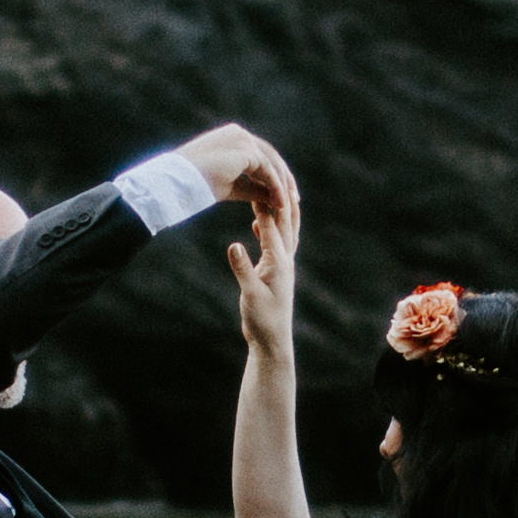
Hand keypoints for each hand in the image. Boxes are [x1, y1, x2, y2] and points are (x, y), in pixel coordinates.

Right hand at [181, 122, 293, 233]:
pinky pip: (267, 170)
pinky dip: (275, 188)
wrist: (175, 182)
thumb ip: (252, 187)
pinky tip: (279, 204)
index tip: (282, 194)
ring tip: (287, 206)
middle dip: (283, 179)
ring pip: (271, 163)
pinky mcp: (244, 149)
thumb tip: (273, 197)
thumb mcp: (230, 186)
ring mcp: (242, 139)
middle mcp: (238, 134)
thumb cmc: (195, 185)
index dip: (274, 175)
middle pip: (271, 156)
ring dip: (281, 186)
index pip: (261, 155)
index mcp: (232, 138)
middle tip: (293, 200)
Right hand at [227, 196, 299, 357]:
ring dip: (276, 210)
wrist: (272, 340)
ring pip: (283, 231)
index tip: (256, 182)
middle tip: (269, 176)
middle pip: (284, 223)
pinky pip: (274, 243)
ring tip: (267, 191)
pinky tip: (257, 222)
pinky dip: (267, 229)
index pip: (272, 227)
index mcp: (279, 263)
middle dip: (277, 200)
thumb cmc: (262, 321)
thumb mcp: (249, 294)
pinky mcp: (274, 273)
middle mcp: (284, 261)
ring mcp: (281, 266)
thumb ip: (242, 269)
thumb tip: (233, 245)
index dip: (264, 205)